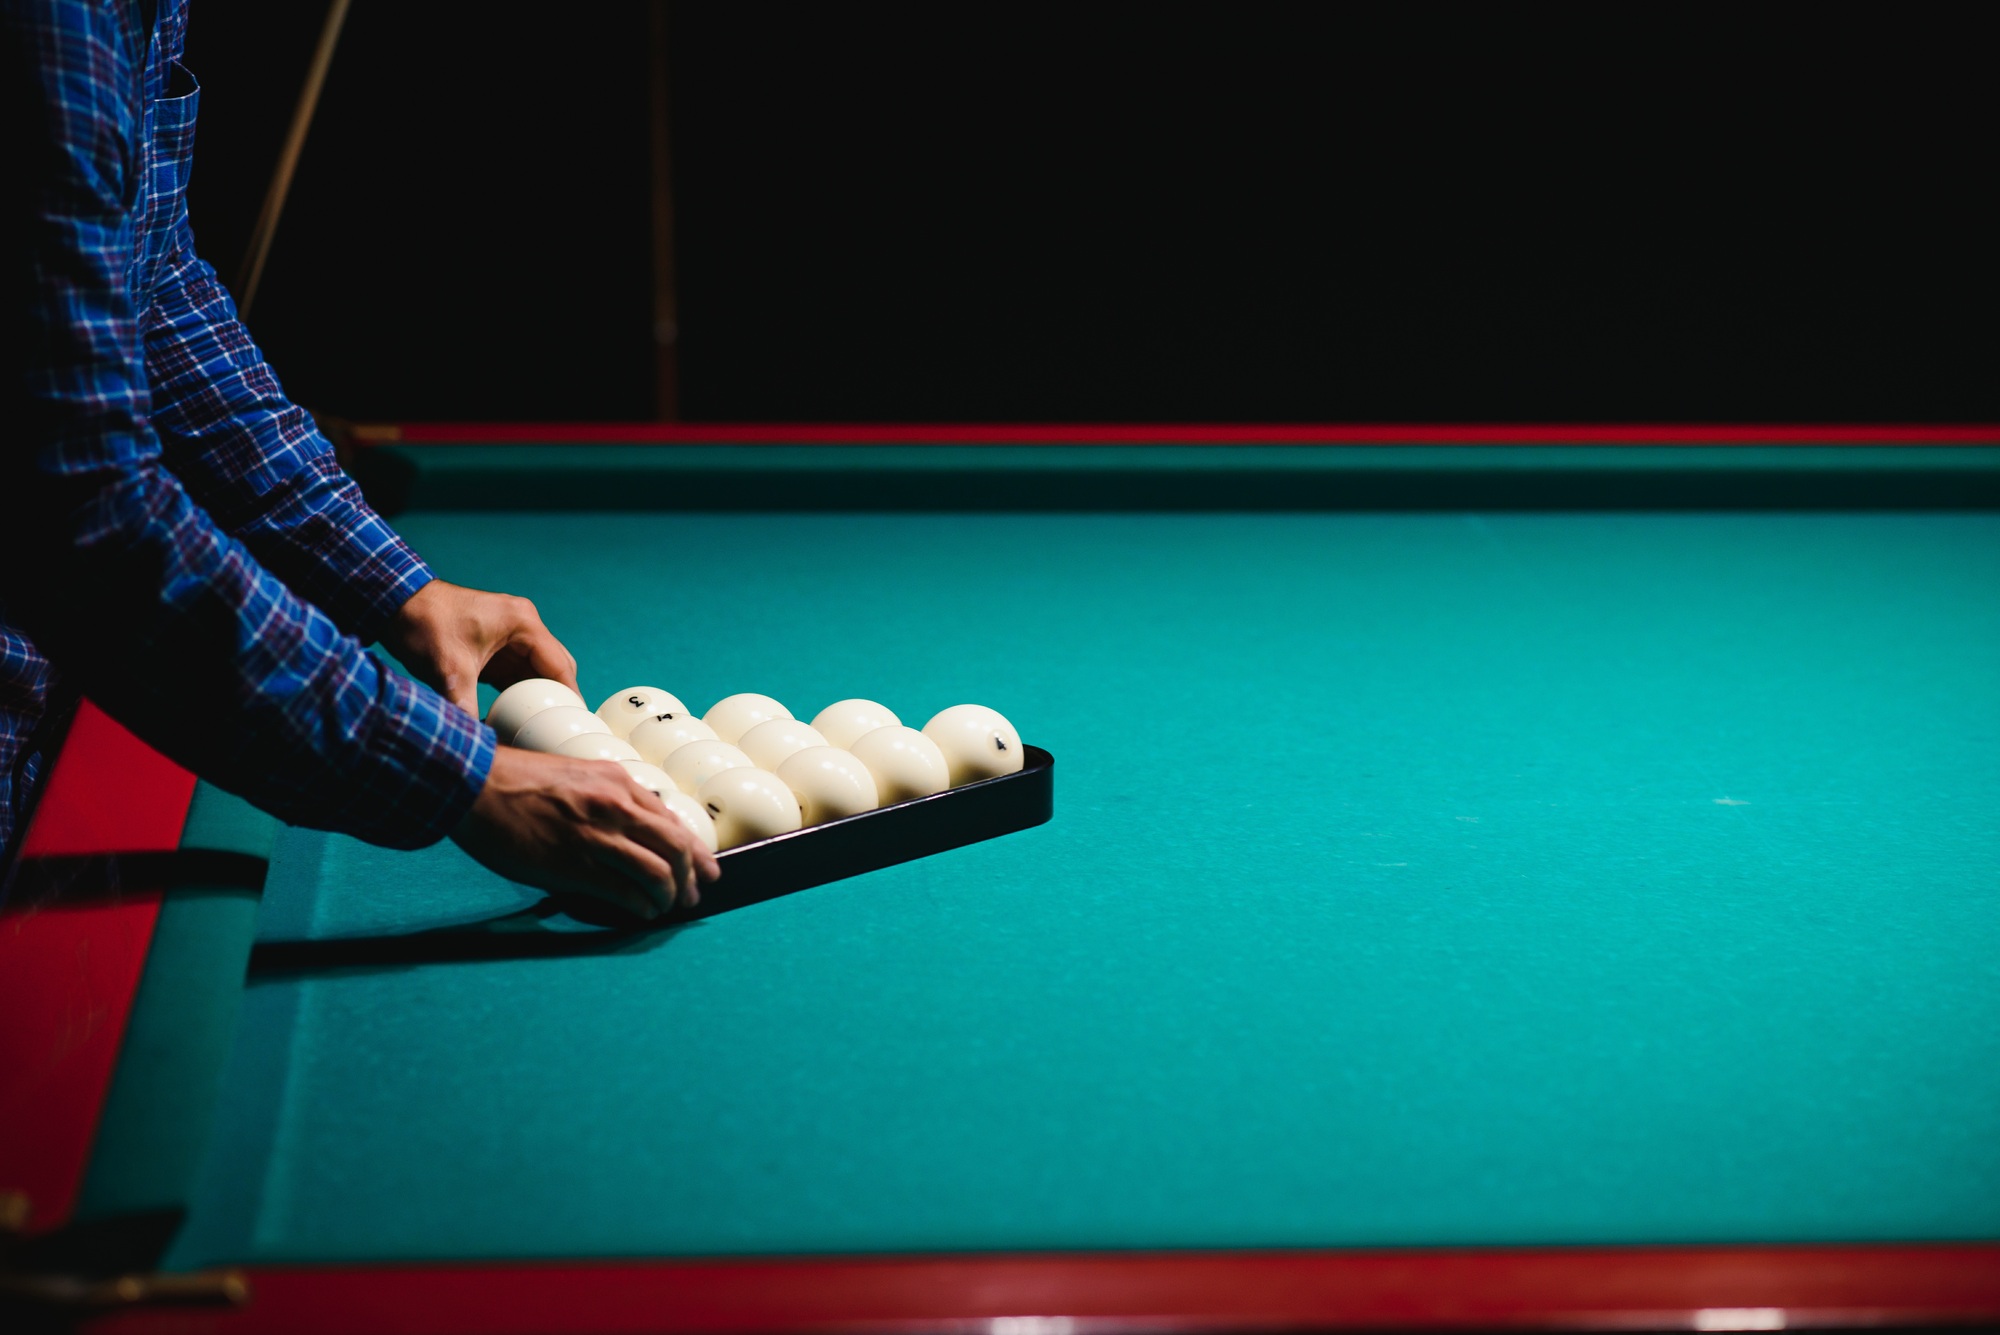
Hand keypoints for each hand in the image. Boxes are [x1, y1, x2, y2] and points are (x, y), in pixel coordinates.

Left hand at [381, 579, 577, 716]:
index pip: (560, 665)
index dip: (571, 697)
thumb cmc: (424, 624)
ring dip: (538, 697)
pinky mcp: (494, 645)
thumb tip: (474, 745)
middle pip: (555, 667)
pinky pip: (516, 672)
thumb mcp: (448, 670)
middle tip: (559, 732)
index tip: (576, 726)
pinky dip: (518, 693)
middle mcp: (523, 626)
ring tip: (542, 729)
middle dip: (557, 699)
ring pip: (536, 672)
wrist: (394, 603)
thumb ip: (465, 706)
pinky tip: (517, 716)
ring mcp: (509, 634)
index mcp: (523, 624)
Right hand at [451, 748, 720, 918]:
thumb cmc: (517, 780)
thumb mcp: (576, 775)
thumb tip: (632, 828)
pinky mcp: (576, 866)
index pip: (672, 819)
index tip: (705, 866)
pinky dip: (641, 907)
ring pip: (658, 873)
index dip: (694, 849)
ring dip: (669, 896)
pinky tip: (642, 913)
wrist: (474, 784)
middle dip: (692, 875)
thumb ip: (607, 797)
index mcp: (618, 782)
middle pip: (676, 848)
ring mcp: (598, 837)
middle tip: (695, 894)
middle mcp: (617, 807)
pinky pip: (625, 893)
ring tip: (668, 908)